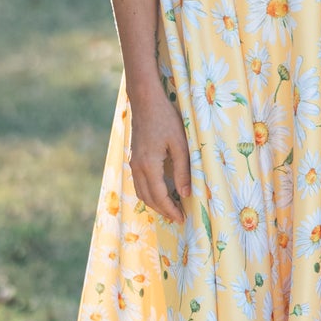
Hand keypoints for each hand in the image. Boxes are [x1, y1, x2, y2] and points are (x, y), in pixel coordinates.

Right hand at [128, 84, 191, 223]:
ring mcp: (133, 163)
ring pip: (141, 192)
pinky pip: (139, 183)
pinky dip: (149, 193)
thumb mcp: (180, 144)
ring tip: (171, 209)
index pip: (159, 196)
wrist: (145, 102)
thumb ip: (183, 171)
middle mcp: (137, 167)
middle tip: (178, 218)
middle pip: (148, 198)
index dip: (171, 210)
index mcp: (149, 166)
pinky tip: (160, 192)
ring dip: (155, 203)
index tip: (182, 219)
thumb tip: (186, 193)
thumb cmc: (166, 119)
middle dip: (163, 211)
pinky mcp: (134, 158)